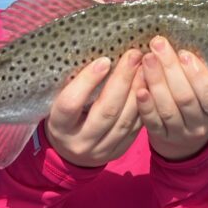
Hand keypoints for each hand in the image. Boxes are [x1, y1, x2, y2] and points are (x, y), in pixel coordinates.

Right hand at [45, 50, 142, 166]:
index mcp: (59, 126)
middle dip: (122, 80)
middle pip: (105, 111)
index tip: (104, 60)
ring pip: (124, 120)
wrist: (71, 153)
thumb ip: (73, 84)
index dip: (87, 81)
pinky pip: (135, 128)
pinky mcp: (119, 151)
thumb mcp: (59, 101)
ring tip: (145, 67)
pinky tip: (149, 85)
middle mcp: (80, 142)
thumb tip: (99, 55)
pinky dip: (144, 105)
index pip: (71, 104)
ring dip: (137, 90)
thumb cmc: (66, 117)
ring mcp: (101, 150)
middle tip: (134, 56)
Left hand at [136, 36, 207, 161]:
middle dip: (170, 69)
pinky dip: (146, 105)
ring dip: (156, 82)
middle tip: (158, 46)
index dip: (196, 73)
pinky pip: (153, 122)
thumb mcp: (204, 91)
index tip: (183, 53)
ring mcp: (180, 133)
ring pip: (168, 109)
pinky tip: (139, 89)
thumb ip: (197, 73)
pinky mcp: (161, 137)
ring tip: (147, 59)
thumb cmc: (195, 103)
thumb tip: (182, 43)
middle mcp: (200, 124)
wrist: (184, 139)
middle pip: (185, 98)